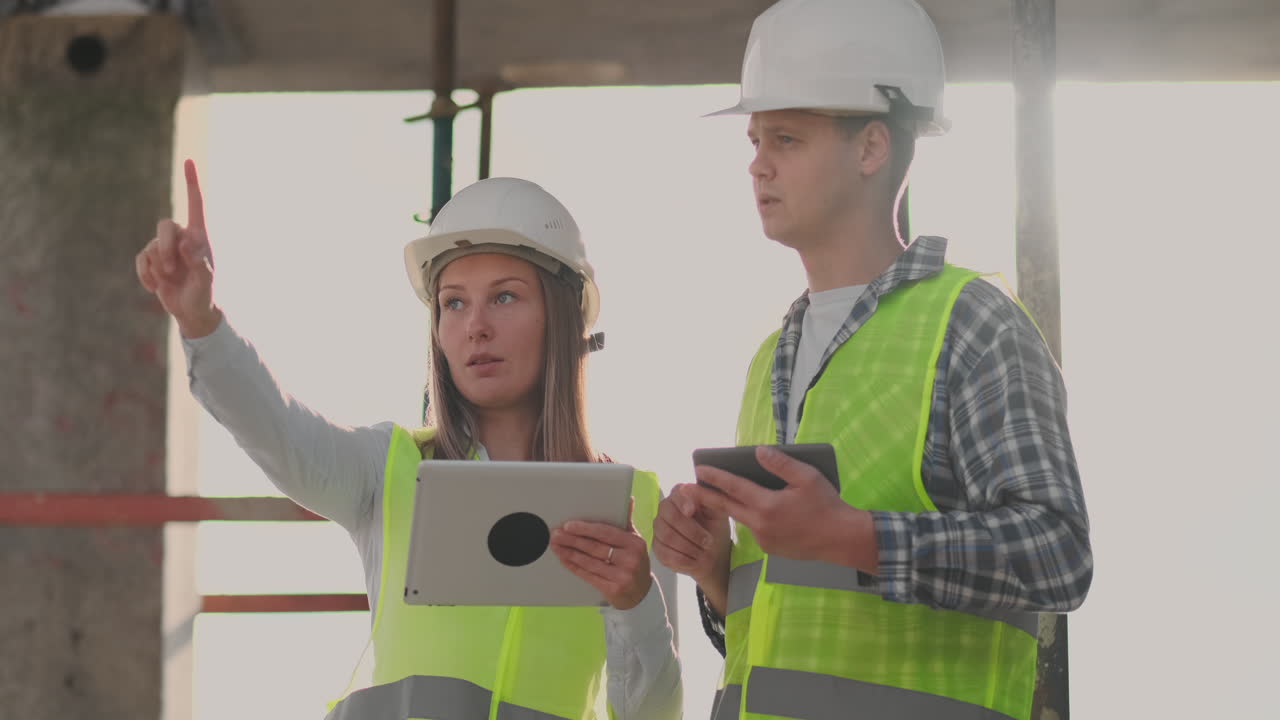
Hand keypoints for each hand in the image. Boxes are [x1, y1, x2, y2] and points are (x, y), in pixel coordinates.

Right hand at [135, 159, 220, 337]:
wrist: (193, 313)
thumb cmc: (206, 296)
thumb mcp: (206, 281)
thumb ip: (200, 262)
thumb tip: (188, 243)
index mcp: (200, 237)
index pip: (196, 205)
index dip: (192, 183)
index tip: (189, 160)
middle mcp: (182, 239)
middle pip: (165, 226)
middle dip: (164, 247)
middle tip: (171, 269)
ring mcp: (166, 249)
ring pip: (152, 245)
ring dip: (157, 265)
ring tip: (168, 280)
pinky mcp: (153, 262)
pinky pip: (142, 259)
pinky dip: (146, 274)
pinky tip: (155, 287)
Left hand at [550, 500, 652, 609]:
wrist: (641, 593)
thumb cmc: (634, 562)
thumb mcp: (635, 541)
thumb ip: (626, 521)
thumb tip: (628, 499)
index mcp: (635, 543)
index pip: (606, 532)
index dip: (585, 529)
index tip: (568, 525)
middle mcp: (630, 559)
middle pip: (594, 547)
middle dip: (572, 540)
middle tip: (556, 534)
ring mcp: (622, 576)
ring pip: (589, 562)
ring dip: (569, 553)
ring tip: (556, 545)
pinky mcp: (613, 589)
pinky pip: (588, 575)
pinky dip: (574, 566)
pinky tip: (564, 559)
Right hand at [654, 483, 729, 608]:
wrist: (714, 553)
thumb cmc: (715, 528)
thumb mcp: (719, 513)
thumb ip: (709, 499)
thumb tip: (694, 490)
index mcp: (681, 495)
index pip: (677, 493)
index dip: (683, 502)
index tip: (691, 511)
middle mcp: (666, 509)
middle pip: (670, 517)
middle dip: (692, 531)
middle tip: (709, 541)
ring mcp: (659, 528)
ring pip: (668, 537)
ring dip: (690, 546)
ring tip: (704, 550)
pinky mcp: (657, 547)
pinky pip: (666, 554)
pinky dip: (685, 559)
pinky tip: (695, 559)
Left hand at [688, 445, 877, 571]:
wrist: (842, 540)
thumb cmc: (827, 506)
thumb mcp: (807, 477)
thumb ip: (780, 463)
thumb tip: (758, 451)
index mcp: (767, 505)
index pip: (733, 488)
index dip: (714, 477)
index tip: (698, 468)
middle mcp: (761, 525)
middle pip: (726, 507)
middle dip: (705, 496)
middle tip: (686, 488)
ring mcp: (764, 540)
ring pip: (742, 518)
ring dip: (730, 506)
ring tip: (718, 493)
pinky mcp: (770, 549)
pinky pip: (755, 529)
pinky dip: (752, 518)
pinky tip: (756, 510)